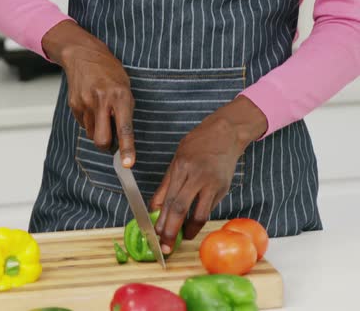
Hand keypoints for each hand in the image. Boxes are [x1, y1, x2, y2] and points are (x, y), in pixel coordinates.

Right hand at [42, 20, 135, 166]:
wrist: (83, 55)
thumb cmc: (109, 72)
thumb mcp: (125, 88)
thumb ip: (124, 111)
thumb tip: (122, 138)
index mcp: (120, 96)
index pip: (124, 128)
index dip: (127, 149)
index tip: (127, 164)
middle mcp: (102, 101)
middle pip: (101, 140)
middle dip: (106, 146)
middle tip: (111, 140)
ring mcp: (85, 104)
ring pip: (91, 134)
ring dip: (97, 131)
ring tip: (101, 113)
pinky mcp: (74, 105)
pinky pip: (83, 124)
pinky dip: (89, 121)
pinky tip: (91, 106)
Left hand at [150, 96, 267, 253]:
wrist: (226, 134)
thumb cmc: (197, 144)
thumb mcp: (176, 160)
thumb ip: (166, 186)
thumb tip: (155, 208)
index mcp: (183, 168)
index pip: (170, 200)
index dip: (163, 221)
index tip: (156, 235)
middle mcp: (198, 177)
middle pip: (182, 210)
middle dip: (172, 232)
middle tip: (166, 247)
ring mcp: (213, 184)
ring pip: (200, 214)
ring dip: (189, 230)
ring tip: (181, 238)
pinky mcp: (223, 189)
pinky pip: (208, 208)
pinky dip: (198, 218)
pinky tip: (191, 224)